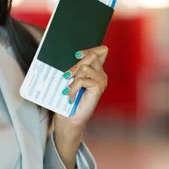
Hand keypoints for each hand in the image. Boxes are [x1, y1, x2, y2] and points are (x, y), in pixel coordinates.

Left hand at [52, 46, 108, 168]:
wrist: (68, 119)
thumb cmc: (67, 99)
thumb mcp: (70, 79)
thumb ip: (74, 67)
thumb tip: (71, 54)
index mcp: (96, 70)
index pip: (101, 51)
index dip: (89, 49)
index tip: (76, 54)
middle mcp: (101, 74)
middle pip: (92, 55)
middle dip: (76, 63)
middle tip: (66, 76)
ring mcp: (101, 81)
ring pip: (84, 67)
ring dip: (72, 78)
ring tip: (68, 89)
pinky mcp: (98, 88)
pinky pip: (82, 79)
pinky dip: (73, 88)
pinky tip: (70, 96)